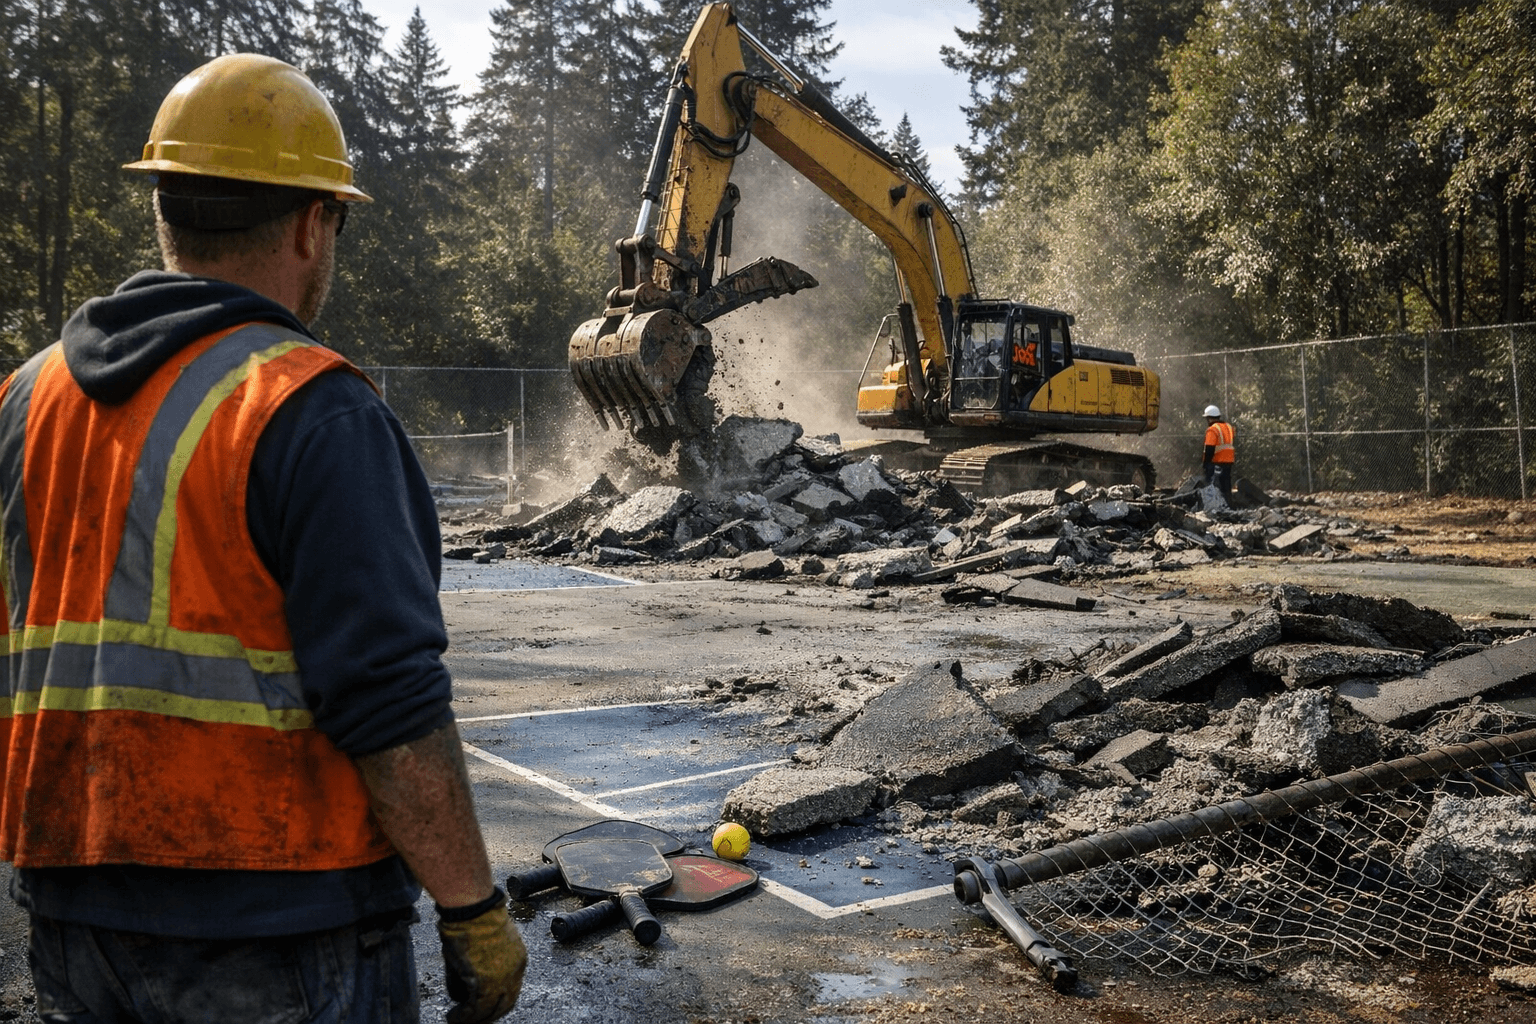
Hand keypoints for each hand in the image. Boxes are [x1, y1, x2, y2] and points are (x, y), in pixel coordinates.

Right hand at [438, 900, 527, 1022]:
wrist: (473, 907)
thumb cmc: (474, 916)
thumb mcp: (483, 944)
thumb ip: (479, 967)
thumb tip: (464, 990)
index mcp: (518, 959)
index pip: (511, 989)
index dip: (496, 1001)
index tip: (483, 1007)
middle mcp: (515, 971)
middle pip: (505, 1004)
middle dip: (488, 1015)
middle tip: (473, 1020)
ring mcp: (502, 978)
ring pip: (490, 1010)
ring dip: (473, 1019)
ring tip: (457, 1020)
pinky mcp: (486, 983)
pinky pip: (475, 1009)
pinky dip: (463, 1017)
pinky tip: (453, 1017)